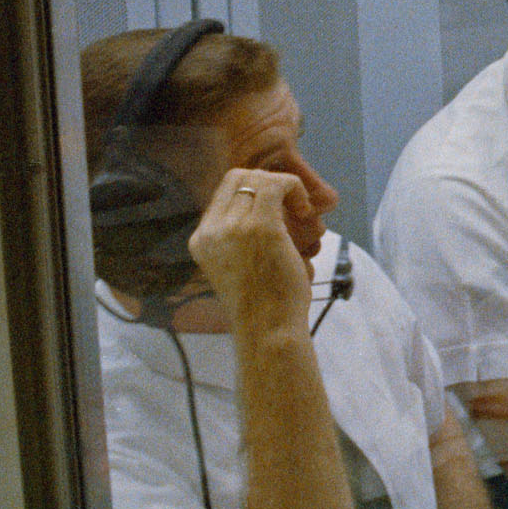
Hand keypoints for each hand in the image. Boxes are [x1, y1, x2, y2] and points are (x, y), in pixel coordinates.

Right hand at [185, 166, 317, 327]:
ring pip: (258, 178)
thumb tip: (268, 212)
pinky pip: (277, 185)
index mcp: (202, 239)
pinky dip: (295, 189)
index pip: (224, 192)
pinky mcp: (259, 227)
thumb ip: (240, 239)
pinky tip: (305, 211)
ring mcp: (233, 227)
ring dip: (285, 187)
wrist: (267, 330)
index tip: (277, 209)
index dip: (254, 191)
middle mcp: (212, 230)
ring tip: (301, 212)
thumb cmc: (263, 305)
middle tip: (291, 206)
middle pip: (238, 178)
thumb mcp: (238, 266)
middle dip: (268, 183)